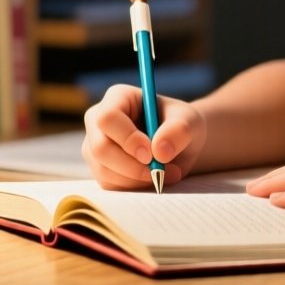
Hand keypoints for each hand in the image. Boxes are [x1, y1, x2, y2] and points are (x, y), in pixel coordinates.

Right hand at [82, 84, 206, 189]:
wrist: (179, 146)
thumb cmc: (181, 126)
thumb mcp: (189, 122)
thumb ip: (179, 131)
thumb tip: (160, 151)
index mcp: (118, 97)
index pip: (108, 118)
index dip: (127, 138)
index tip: (150, 154)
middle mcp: (98, 120)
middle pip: (100, 148)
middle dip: (131, 166)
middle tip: (160, 171)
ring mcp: (95, 145)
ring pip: (104, 170)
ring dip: (137, 179)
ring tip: (168, 173)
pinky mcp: (100, 168)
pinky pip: (110, 185)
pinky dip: (135, 187)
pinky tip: (155, 178)